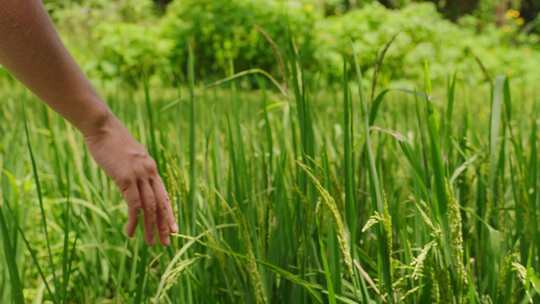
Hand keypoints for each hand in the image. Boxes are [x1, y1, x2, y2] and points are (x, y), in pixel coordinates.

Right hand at [83, 113, 177, 245]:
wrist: (102, 127)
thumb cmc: (111, 141)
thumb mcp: (127, 157)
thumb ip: (134, 169)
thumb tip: (132, 181)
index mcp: (151, 167)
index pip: (163, 195)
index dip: (168, 212)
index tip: (173, 228)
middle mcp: (149, 172)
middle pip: (161, 203)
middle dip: (164, 224)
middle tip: (167, 242)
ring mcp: (139, 175)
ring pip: (150, 207)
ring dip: (151, 227)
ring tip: (151, 243)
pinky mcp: (126, 178)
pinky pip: (134, 204)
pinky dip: (134, 220)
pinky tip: (131, 232)